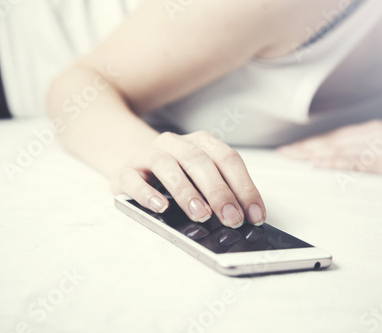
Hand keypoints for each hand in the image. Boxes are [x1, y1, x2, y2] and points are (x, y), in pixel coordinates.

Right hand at [112, 131, 265, 227]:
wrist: (134, 163)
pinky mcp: (127, 171)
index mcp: (201, 142)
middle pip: (200, 162)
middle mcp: (176, 144)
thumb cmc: (176, 174)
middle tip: (231, 218)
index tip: (254, 214)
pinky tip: (161, 207)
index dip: (244, 186)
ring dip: (186, 192)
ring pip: (168, 167)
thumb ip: (221, 190)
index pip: (228, 159)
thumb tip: (243, 216)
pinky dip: (148, 193)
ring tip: (200, 215)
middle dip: (219, 192)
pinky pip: (134, 180)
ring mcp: (149, 155)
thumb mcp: (201, 177)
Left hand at [277, 120, 381, 181]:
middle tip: (283, 152)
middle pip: (330, 141)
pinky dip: (334, 162)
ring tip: (292, 157)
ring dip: (312, 154)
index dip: (310, 143)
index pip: (333, 136)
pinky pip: (355, 162)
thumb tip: (341, 156)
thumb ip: (365, 149)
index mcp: (370, 129)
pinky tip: (318, 164)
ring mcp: (378, 147)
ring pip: (337, 149)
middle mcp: (371, 134)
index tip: (292, 148)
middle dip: (304, 147)